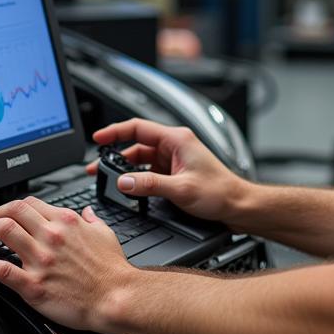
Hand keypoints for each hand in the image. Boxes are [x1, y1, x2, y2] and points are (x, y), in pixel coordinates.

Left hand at [0, 196, 131, 330]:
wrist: (116, 297)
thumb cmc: (111, 270)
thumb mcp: (105, 234)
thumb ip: (92, 219)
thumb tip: (87, 212)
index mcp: (66, 222)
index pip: (30, 203)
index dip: (13, 207)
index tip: (7, 215)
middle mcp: (51, 236)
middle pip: (12, 211)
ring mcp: (40, 259)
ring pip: (3, 232)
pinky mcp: (33, 285)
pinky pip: (0, 270)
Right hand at [89, 118, 247, 224]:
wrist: (237, 205)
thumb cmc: (220, 192)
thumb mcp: (181, 189)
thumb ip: (150, 185)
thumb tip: (124, 182)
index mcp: (177, 139)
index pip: (138, 128)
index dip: (115, 132)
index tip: (97, 138)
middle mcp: (175, 145)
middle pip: (136, 145)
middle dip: (114, 156)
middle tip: (96, 168)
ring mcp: (174, 159)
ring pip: (141, 160)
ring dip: (125, 169)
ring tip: (108, 180)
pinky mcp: (175, 172)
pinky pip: (149, 171)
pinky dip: (137, 178)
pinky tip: (129, 189)